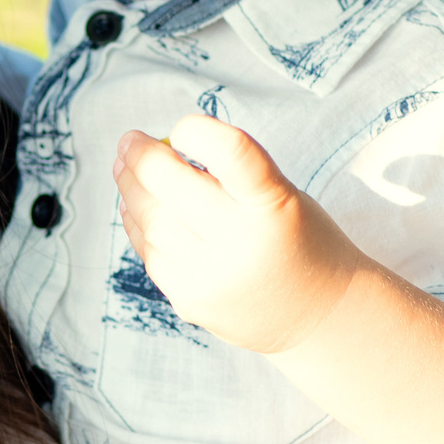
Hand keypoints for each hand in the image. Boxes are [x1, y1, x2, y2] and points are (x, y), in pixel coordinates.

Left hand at [112, 116, 366, 354]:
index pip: (230, 152)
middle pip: (171, 184)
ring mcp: (212, 277)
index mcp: (273, 204)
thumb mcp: (282, 194)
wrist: (319, 315)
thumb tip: (161, 148)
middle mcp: (242, 242)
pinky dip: (137, 224)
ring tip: (124, 167)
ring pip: (151, 220)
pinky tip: (134, 206)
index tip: (182, 128)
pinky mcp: (191, 302)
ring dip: (130, 187)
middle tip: (130, 141)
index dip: (197, 131)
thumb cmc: (297, 239)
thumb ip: (231, 171)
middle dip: (141, 156)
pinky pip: (150, 254)